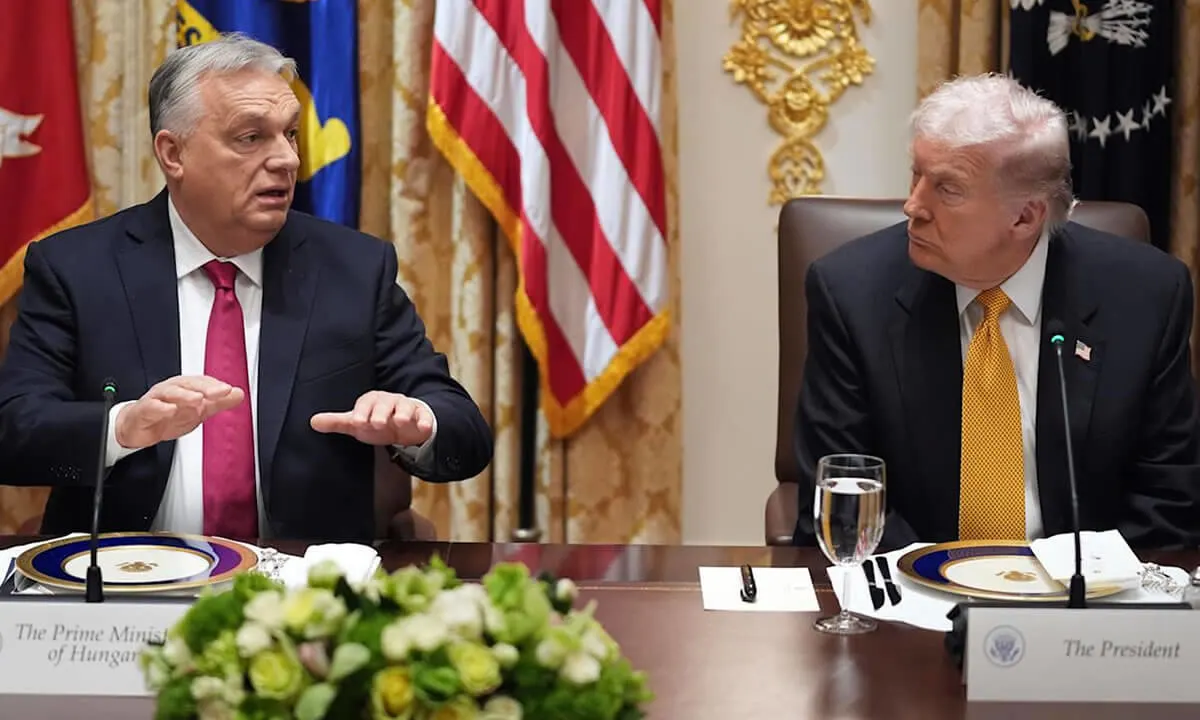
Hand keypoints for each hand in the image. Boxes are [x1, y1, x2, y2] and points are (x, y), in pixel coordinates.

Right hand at [115, 375, 244, 449]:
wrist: (137, 428)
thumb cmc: (167, 415)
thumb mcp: (197, 411)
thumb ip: (218, 403)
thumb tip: (239, 394)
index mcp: (185, 387)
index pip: (203, 383)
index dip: (216, 385)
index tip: (229, 390)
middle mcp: (171, 389)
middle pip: (188, 384)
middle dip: (204, 387)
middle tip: (219, 393)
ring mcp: (156, 399)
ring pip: (170, 393)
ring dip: (184, 395)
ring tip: (198, 399)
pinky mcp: (143, 411)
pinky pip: (151, 407)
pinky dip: (161, 408)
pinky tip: (170, 410)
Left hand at [310, 391, 433, 446]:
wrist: (405, 426)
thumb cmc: (378, 422)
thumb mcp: (357, 423)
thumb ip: (338, 422)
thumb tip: (313, 422)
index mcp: (373, 401)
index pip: (366, 403)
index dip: (362, 412)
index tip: (357, 422)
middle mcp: (390, 401)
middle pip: (386, 403)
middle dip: (382, 413)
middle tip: (377, 423)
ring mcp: (407, 407)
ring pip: (406, 407)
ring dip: (403, 414)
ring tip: (400, 422)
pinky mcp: (423, 415)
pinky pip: (426, 416)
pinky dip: (425, 421)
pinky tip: (424, 428)